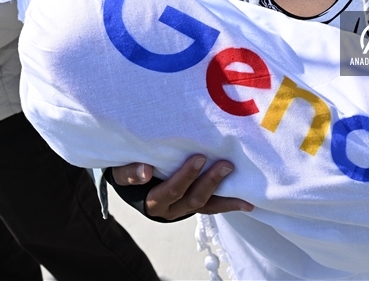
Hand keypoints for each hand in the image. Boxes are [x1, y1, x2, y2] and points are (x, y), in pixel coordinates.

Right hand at [111, 155, 253, 219]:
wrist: (131, 181)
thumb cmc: (127, 172)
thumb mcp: (121, 171)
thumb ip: (129, 172)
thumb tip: (146, 171)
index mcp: (153, 202)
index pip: (170, 191)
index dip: (185, 177)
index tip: (199, 158)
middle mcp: (171, 210)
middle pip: (193, 200)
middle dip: (210, 182)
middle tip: (225, 164)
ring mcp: (185, 208)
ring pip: (207, 206)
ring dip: (225, 195)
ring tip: (242, 184)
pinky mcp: (196, 203)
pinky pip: (214, 206)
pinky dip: (230, 204)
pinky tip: (248, 203)